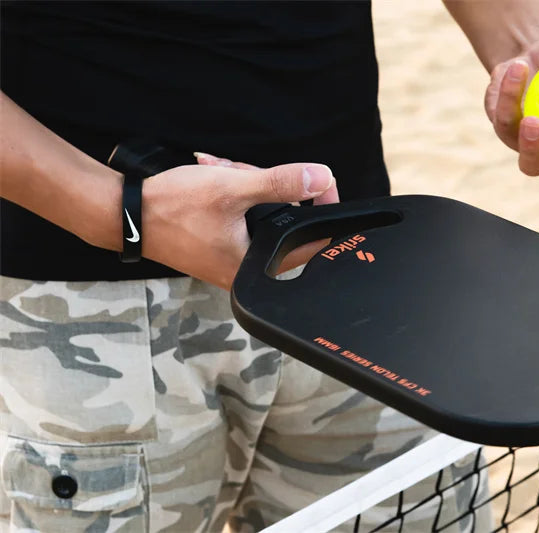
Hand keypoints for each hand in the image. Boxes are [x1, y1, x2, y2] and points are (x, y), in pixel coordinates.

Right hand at [141, 156, 338, 289]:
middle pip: (285, 221)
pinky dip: (234, 192)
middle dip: (269, 186)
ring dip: (248, 183)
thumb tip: (321, 178)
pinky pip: (242, 215)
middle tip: (245, 169)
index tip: (319, 181)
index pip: (311, 241)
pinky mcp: (219, 244)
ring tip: (221, 167)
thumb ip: (280, 183)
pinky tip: (216, 173)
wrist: (124, 213)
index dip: (321, 206)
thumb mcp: (233, 187)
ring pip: (262, 212)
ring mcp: (231, 257)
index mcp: (254, 266)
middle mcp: (246, 269)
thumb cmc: (172, 207)